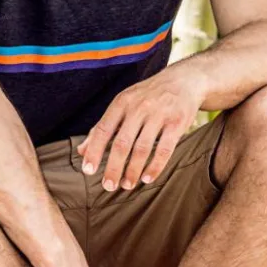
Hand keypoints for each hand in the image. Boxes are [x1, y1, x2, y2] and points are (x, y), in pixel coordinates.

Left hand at [76, 67, 204, 190]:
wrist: (184, 80)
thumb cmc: (148, 95)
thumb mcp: (123, 104)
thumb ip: (102, 126)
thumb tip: (82, 151)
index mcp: (122, 102)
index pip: (103, 129)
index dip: (94, 151)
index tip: (88, 171)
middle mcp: (139, 107)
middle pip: (122, 143)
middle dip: (114, 168)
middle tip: (109, 186)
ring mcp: (159, 115)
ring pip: (142, 149)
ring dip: (133, 171)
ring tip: (127, 185)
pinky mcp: (177, 123)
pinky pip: (164, 150)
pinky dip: (155, 167)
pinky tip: (147, 178)